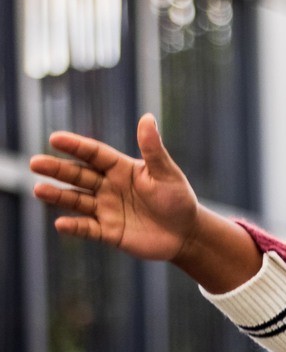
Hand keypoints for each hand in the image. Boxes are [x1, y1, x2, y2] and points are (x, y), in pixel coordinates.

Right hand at [32, 114, 198, 260]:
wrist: (186, 233)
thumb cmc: (177, 198)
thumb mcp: (166, 173)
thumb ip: (153, 149)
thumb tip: (148, 118)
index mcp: (120, 168)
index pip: (93, 154)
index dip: (75, 146)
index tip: (55, 138)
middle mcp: (108, 186)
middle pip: (78, 175)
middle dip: (57, 169)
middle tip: (34, 163)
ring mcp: (107, 209)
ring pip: (77, 201)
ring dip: (58, 196)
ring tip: (39, 189)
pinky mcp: (110, 232)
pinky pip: (88, 229)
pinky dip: (75, 227)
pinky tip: (60, 224)